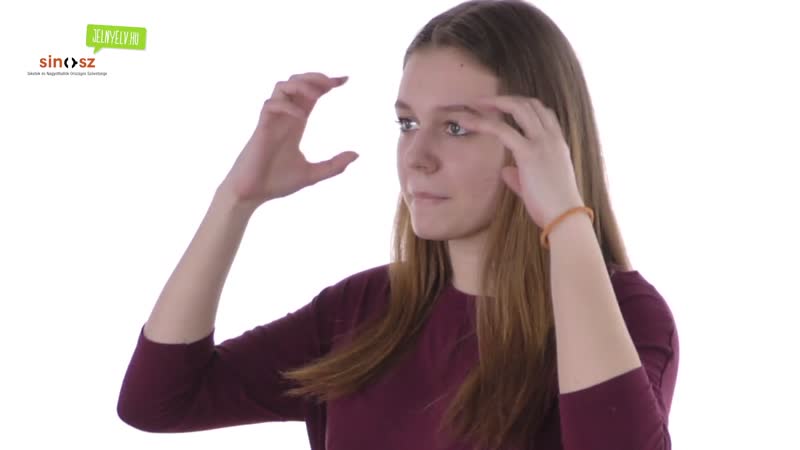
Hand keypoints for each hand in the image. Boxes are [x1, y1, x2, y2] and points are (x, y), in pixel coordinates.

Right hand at [219, 72, 358, 208]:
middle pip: (296, 82)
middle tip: (333, 83)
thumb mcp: (312, 174)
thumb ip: (334, 165)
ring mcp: (271, 121)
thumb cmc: (276, 183)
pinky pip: (270, 106)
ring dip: (300, 85)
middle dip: (314, 77)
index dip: (326, 83)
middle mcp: (284, 118)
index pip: (311, 95)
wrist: (251, 195)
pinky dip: (287, 106)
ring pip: (281, 86)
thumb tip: (357, 154)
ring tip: (317, 95)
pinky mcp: (260, 129)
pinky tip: (300, 116)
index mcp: (296, 124)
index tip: (346, 80)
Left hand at [460, 95, 585, 228]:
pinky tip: (468, 122)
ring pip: (518, 108)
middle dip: (506, 98)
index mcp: (558, 144)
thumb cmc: (553, 208)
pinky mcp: (529, 153)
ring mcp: (542, 143)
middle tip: (484, 101)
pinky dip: (483, 122)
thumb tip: (506, 171)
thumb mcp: (538, 187)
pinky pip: (503, 130)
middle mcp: (552, 138)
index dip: (523, 105)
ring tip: (474, 104)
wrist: (565, 218)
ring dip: (494, 102)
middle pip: (530, 104)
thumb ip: (521, 176)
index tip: (504, 106)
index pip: (543, 113)